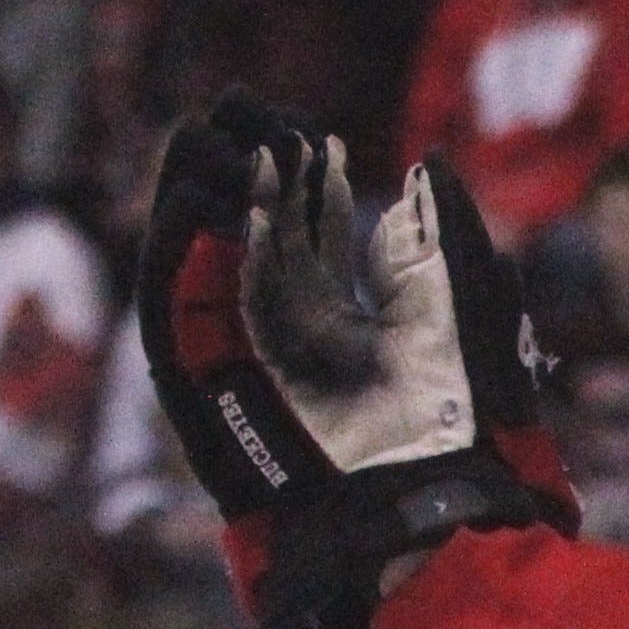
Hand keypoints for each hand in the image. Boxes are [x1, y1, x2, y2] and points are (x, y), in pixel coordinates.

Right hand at [134, 91, 572, 628]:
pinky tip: (206, 195)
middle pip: (239, 230)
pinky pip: (166, 309)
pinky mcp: (202, 392)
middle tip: (247, 110)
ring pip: (192, 259)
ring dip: (196, 189)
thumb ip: (445, 237)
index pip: (302, 226)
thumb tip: (427, 168)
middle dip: (236, 161)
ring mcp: (239, 363)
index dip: (299, 169)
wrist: (430, 518)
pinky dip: (176, 245)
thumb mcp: (463, 312)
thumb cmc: (460, 429)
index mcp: (342, 326)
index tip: (311, 128)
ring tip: (223, 140)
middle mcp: (283, 340)